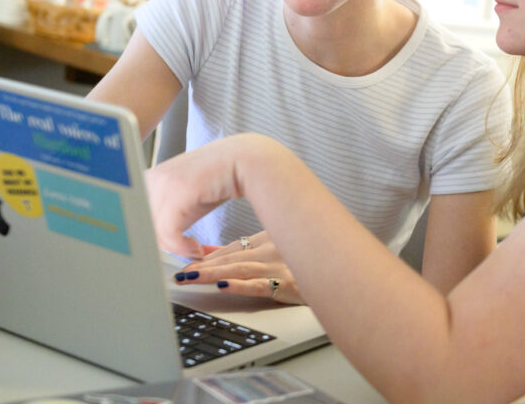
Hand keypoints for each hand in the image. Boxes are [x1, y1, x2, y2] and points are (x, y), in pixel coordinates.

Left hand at [147, 135, 253, 258]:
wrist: (243, 161)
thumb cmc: (215, 180)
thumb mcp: (183, 197)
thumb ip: (164, 214)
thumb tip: (153, 243)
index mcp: (146, 178)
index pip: (132, 218)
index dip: (145, 238)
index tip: (158, 253)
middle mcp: (150, 178)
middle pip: (141, 227)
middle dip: (161, 246)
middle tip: (181, 253)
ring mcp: (164, 183)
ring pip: (154, 233)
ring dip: (175, 248)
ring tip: (193, 250)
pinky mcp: (179, 193)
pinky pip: (170, 234)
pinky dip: (183, 247)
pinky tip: (197, 248)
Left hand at [173, 231, 302, 304]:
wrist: (344, 271)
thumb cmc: (310, 260)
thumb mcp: (277, 248)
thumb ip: (244, 250)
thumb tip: (210, 252)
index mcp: (269, 238)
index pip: (233, 248)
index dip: (208, 257)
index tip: (188, 264)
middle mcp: (273, 249)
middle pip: (232, 258)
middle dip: (203, 266)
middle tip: (180, 274)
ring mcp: (281, 266)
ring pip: (240, 269)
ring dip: (213, 274)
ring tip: (191, 278)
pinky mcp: (290, 285)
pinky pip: (261, 285)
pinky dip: (241, 285)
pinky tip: (224, 286)